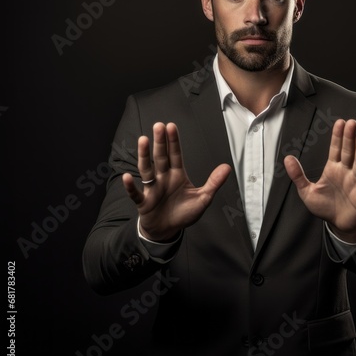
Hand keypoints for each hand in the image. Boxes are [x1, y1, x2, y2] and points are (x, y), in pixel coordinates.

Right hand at [122, 122, 230, 241]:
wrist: (167, 230)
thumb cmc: (183, 213)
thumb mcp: (203, 199)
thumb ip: (213, 183)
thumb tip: (227, 167)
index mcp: (177, 175)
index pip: (175, 155)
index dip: (173, 141)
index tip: (171, 126)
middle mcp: (163, 178)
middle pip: (161, 157)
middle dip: (160, 142)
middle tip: (158, 126)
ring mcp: (152, 188)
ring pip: (147, 169)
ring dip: (144, 156)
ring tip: (143, 140)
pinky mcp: (144, 202)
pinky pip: (136, 193)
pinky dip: (130, 187)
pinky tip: (127, 177)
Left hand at [284, 119, 355, 242]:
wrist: (338, 225)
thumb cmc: (324, 206)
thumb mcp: (306, 192)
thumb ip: (298, 176)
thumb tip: (287, 158)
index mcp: (334, 168)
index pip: (336, 149)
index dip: (338, 136)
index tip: (340, 122)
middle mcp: (347, 172)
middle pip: (349, 153)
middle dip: (350, 138)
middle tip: (352, 123)